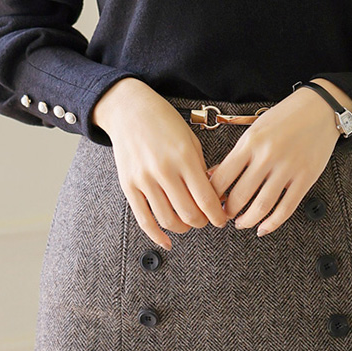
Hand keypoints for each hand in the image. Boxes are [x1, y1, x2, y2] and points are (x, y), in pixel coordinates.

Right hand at [92, 79, 228, 250]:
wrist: (129, 109)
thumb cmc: (164, 121)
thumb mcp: (190, 139)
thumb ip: (201, 168)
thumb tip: (212, 198)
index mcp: (184, 157)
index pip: (206, 199)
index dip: (218, 215)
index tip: (223, 219)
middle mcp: (163, 170)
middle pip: (188, 214)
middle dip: (202, 222)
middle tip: (207, 219)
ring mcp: (144, 179)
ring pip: (168, 220)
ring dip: (183, 228)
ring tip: (189, 222)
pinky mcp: (128, 185)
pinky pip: (144, 219)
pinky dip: (157, 236)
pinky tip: (167, 241)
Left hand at [206, 82, 351, 238]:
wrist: (320, 108)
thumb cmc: (284, 117)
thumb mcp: (255, 129)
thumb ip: (237, 154)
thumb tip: (215, 176)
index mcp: (251, 142)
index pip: (223, 177)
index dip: (212, 195)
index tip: (209, 202)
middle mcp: (267, 155)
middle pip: (239, 196)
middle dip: (227, 212)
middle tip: (224, 216)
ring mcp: (288, 168)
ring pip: (261, 207)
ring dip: (247, 221)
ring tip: (241, 223)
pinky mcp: (306, 178)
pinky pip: (286, 208)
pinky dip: (272, 224)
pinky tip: (263, 228)